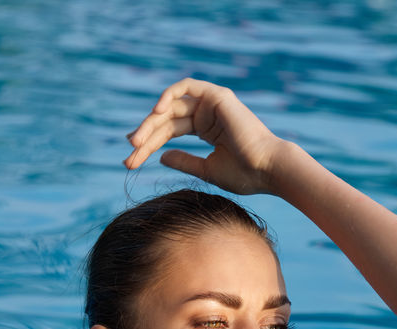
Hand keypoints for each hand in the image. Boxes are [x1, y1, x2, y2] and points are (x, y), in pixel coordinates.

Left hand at [123, 77, 287, 194]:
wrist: (267, 170)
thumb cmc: (244, 174)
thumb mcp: (206, 169)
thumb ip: (184, 161)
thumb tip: (161, 156)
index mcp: (206, 129)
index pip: (169, 133)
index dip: (148, 145)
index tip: (130, 161)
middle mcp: (207, 114)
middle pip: (166, 121)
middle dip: (145, 137)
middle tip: (129, 157)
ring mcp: (211, 103)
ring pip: (170, 108)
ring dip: (150, 122)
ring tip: (135, 142)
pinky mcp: (216, 95)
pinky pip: (186, 87)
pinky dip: (168, 95)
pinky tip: (155, 112)